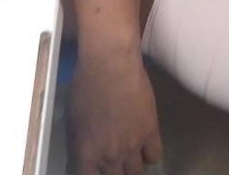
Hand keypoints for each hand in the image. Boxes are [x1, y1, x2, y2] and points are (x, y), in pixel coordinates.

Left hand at [68, 49, 162, 174]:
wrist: (110, 64)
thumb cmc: (85, 87)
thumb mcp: (73, 120)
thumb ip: (79, 145)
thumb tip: (81, 158)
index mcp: (86, 153)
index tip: (94, 170)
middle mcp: (110, 156)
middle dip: (112, 173)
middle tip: (112, 162)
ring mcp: (132, 146)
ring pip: (135, 172)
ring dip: (130, 166)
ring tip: (127, 155)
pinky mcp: (150, 132)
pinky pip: (155, 156)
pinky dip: (149, 153)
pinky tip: (143, 144)